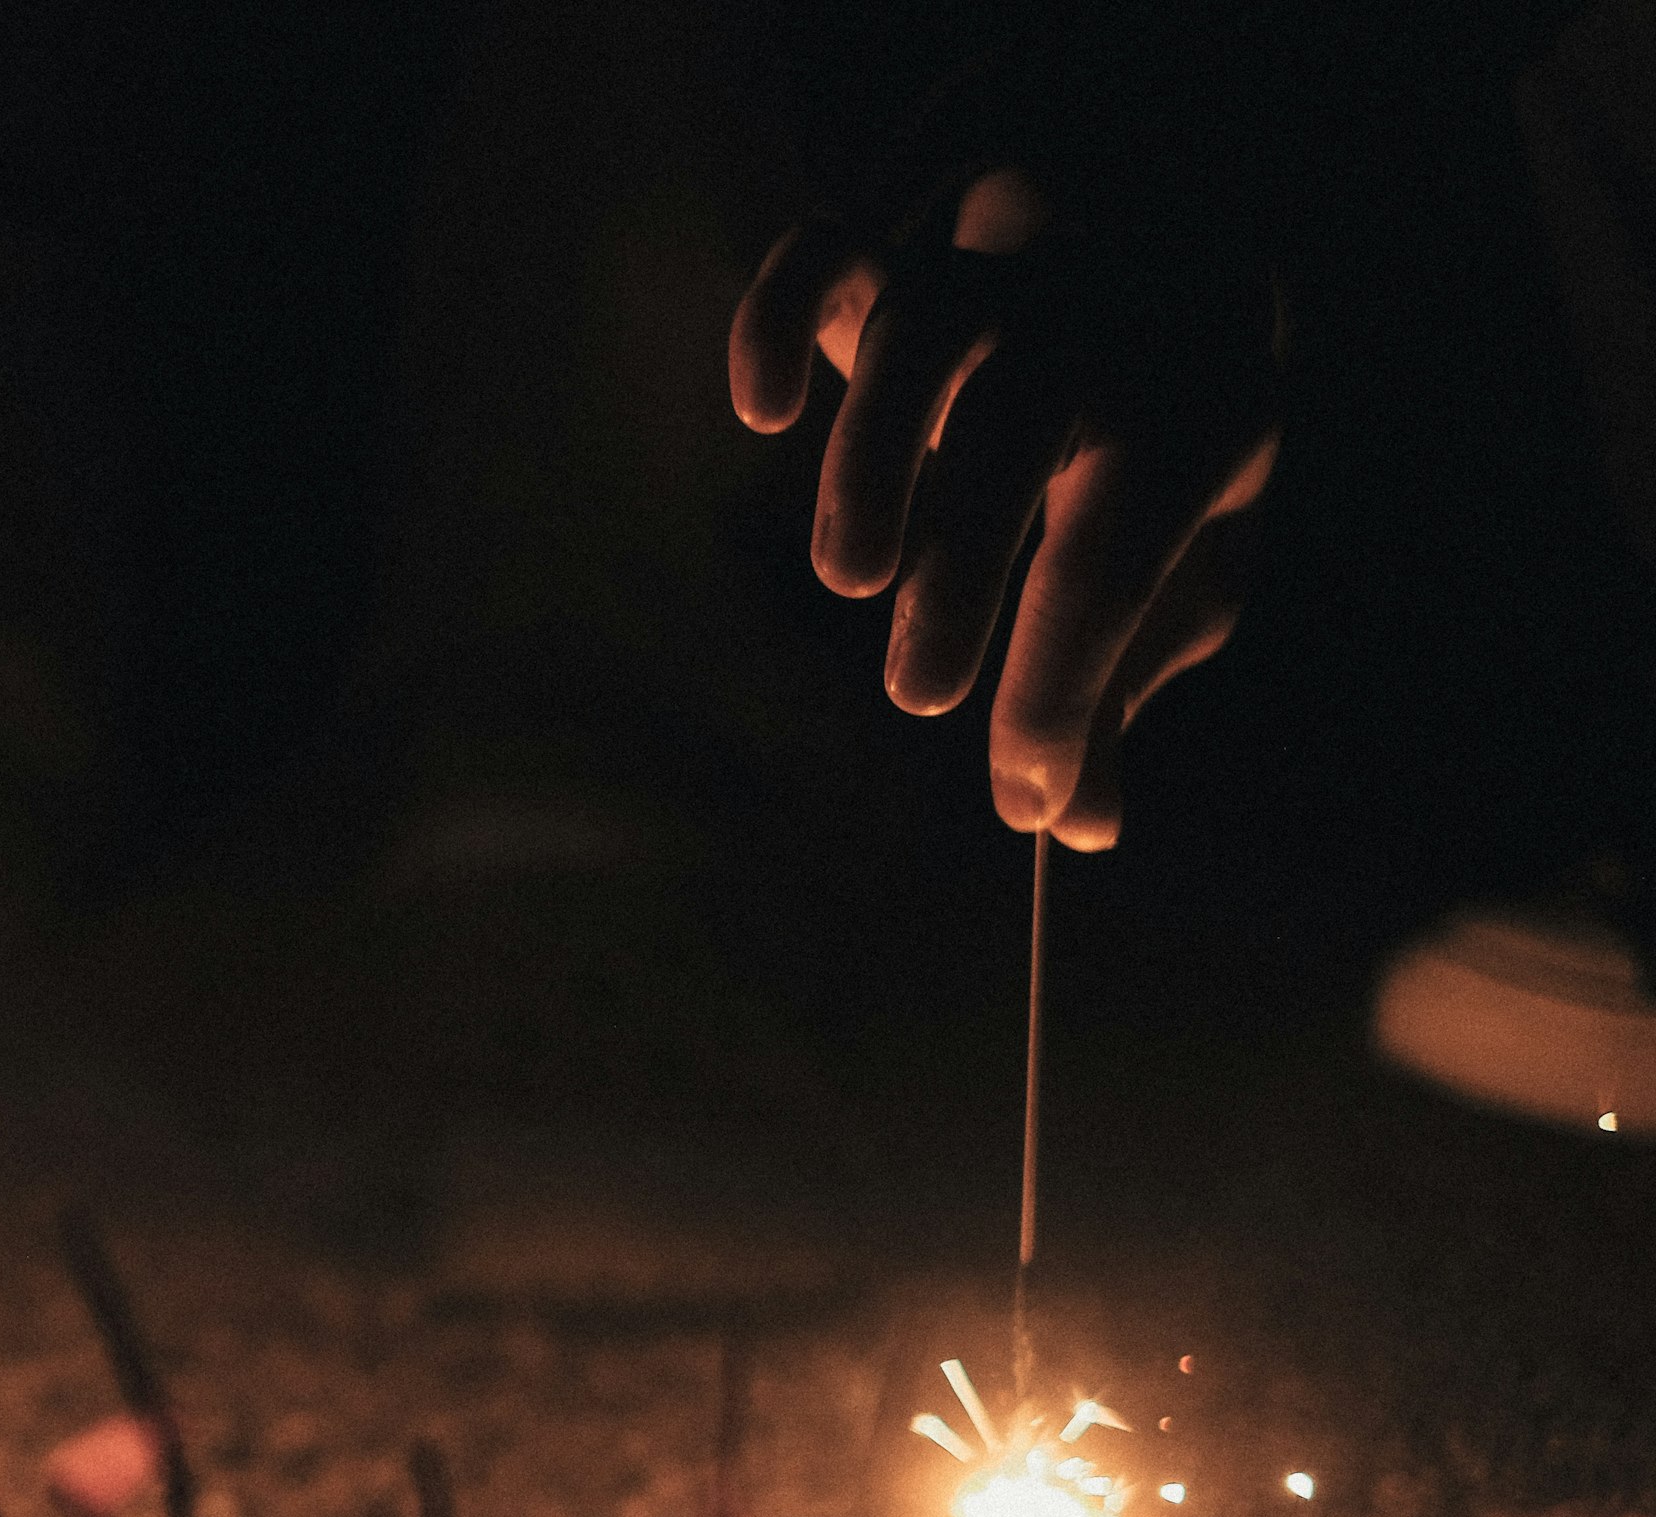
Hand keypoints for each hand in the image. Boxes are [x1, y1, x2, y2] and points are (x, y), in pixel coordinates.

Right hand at [730, 174, 1278, 848]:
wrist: (1177, 238)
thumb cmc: (1171, 443)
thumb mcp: (1186, 563)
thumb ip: (1123, 684)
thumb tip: (1079, 828)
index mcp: (1201, 406)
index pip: (1118, 550)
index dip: (1063, 682)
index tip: (1019, 793)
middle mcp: (1103, 318)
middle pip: (1020, 421)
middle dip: (961, 572)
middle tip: (919, 698)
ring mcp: (996, 265)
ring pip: (919, 326)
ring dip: (872, 461)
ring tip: (854, 578)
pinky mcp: (898, 242)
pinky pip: (822, 249)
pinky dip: (772, 321)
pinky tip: (764, 410)